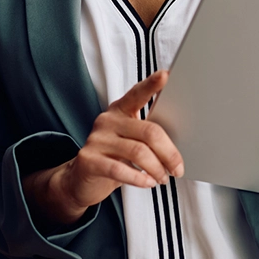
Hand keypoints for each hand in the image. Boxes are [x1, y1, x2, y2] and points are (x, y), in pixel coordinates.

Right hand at [23, 70, 183, 227]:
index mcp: (120, 110)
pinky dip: (139, 178)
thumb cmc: (114, 157)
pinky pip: (120, 169)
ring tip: (164, 178)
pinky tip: (148, 183)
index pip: (138, 94)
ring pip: (138, 152)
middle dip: (169, 153)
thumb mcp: (129, 140)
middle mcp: (107, 120)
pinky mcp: (88, 160)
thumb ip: (146, 135)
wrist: (81, 179)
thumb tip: (177, 146)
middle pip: (149, 132)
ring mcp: (96, 139)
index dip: (152, 84)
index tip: (166, 75)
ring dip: (157, 169)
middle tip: (178, 168)